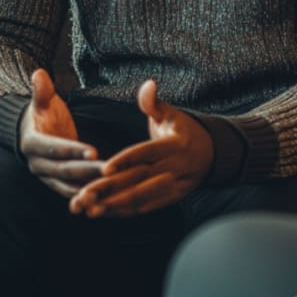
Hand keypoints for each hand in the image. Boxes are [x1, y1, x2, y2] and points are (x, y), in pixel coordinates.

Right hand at [18, 68, 102, 198]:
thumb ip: (41, 90)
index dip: (73, 150)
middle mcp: (37, 165)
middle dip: (88, 171)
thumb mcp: (41, 100)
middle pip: (64, 170)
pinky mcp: (57, 184)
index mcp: (32, 143)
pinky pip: (72, 192)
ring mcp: (46, 177)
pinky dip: (87, 196)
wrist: (31, 133)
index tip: (94, 150)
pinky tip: (106, 199)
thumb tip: (38, 74)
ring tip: (111, 189)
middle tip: (111, 171)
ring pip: (69, 185)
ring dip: (89, 189)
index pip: (54, 148)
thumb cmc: (42, 113)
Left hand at [69, 79, 213, 217]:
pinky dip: (125, 212)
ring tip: (89, 210)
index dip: (127, 160)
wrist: (212, 154)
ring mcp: (174, 186)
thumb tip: (148, 84)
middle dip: (111, 188)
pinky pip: (147, 207)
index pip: (147, 153)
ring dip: (115, 206)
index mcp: (175, 145)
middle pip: (140, 179)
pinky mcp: (171, 199)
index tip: (104, 168)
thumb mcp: (172, 113)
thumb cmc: (183, 130)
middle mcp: (175, 167)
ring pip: (142, 198)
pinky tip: (104, 213)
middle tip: (84, 195)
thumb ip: (154, 103)